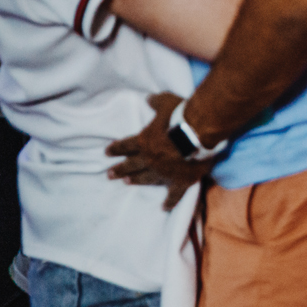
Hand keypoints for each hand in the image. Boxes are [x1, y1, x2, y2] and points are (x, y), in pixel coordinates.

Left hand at [105, 92, 214, 209]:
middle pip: (131, 165)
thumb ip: (157, 102)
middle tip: (109, 175)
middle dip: (120, 169)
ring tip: (127, 183)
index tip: (107, 152)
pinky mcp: (179, 181)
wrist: (199, 133)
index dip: (116, 148)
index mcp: (145, 141)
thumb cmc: (182, 115)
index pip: (126, 145)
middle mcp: (150, 159)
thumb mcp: (166, 102)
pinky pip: (173, 195)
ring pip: (146, 179)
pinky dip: (169, 201)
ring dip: (136, 181)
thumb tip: (149, 98)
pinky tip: (164, 208)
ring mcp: (163, 172)